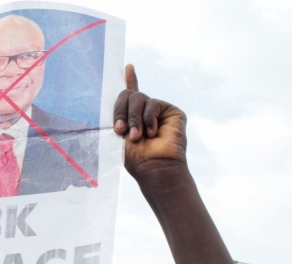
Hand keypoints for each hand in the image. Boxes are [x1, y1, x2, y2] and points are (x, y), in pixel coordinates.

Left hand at [113, 64, 187, 178]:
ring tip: (136, 136)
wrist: (153, 168)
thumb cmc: (136, 158)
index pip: (131, 95)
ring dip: (134, 118)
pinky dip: (149, 118)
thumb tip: (119, 97)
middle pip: (128, 96)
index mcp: (132, 118)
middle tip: (120, 130)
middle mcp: (146, 112)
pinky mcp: (172, 112)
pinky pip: (153, 104)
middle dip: (121, 112)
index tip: (129, 67)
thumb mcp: (119, 135)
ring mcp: (159, 111)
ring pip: (139, 98)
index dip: (131, 80)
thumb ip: (119, 115)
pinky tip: (152, 133)